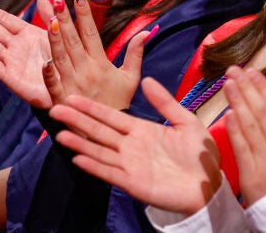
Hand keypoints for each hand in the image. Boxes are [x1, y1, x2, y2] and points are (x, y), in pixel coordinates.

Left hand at [41, 0, 146, 109]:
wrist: (108, 133)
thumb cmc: (118, 102)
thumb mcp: (131, 77)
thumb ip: (136, 53)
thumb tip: (147, 31)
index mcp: (101, 64)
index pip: (91, 34)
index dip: (85, 14)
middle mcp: (86, 71)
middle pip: (73, 40)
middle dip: (65, 18)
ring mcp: (73, 84)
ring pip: (61, 57)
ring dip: (54, 38)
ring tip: (48, 18)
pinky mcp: (62, 99)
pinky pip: (53, 85)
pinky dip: (49, 74)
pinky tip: (44, 61)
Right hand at [49, 77, 221, 215]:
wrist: (210, 186)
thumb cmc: (200, 155)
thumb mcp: (185, 122)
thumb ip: (165, 103)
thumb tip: (147, 79)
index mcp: (141, 130)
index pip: (111, 116)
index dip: (91, 108)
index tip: (71, 97)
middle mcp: (130, 146)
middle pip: (99, 131)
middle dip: (78, 121)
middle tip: (55, 110)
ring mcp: (130, 165)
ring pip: (99, 151)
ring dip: (80, 143)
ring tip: (60, 134)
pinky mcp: (133, 183)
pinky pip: (110, 173)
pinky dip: (94, 166)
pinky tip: (78, 158)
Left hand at [224, 66, 265, 204]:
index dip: (263, 88)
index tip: (253, 72)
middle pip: (261, 113)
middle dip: (247, 89)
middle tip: (234, 70)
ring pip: (250, 126)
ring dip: (238, 103)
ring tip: (228, 84)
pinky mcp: (251, 175)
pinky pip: (242, 149)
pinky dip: (235, 130)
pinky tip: (228, 114)